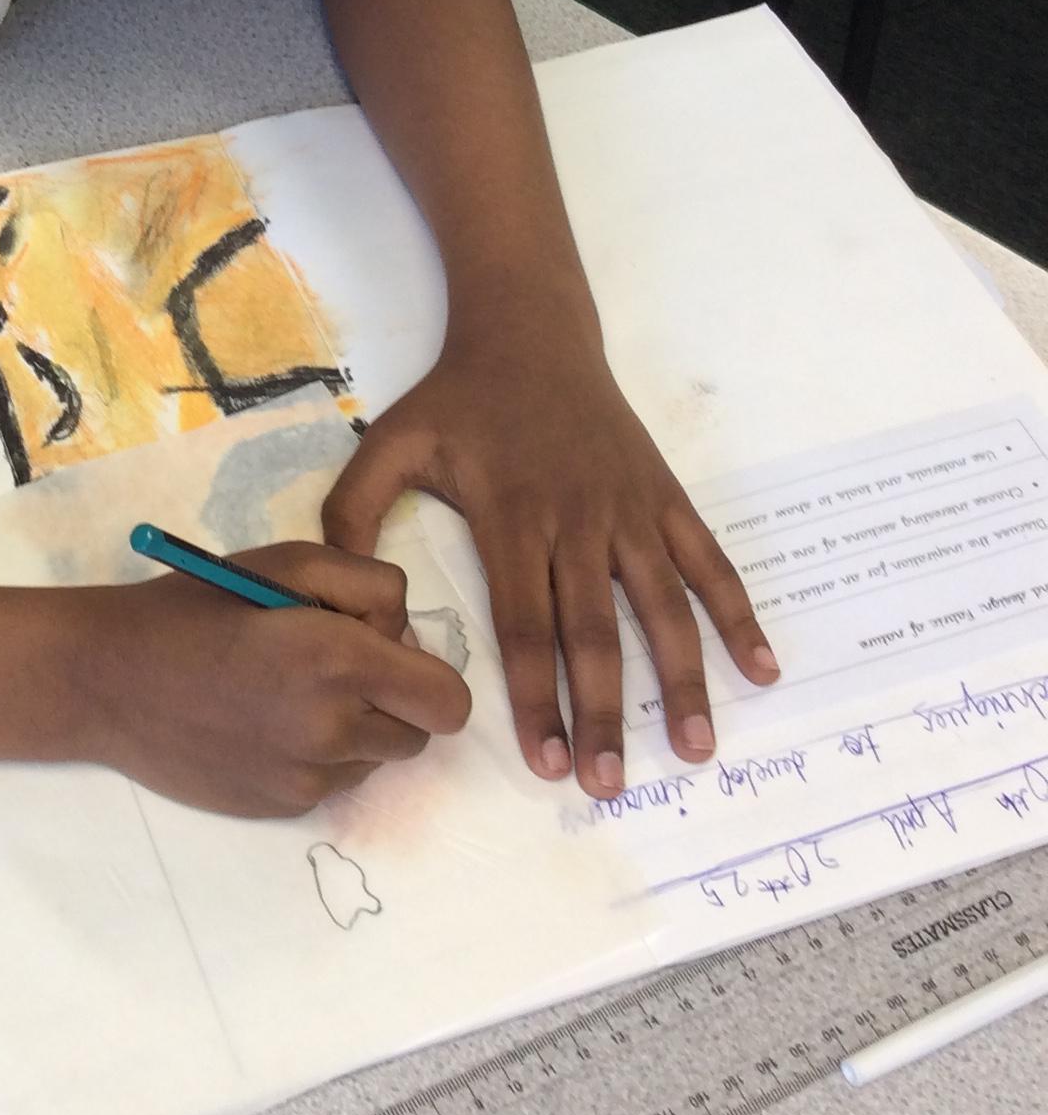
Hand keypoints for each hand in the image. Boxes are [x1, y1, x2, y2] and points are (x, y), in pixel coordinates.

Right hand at [74, 542, 471, 817]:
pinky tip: (261, 723)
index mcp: (341, 661)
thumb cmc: (195, 606)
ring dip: (356, 728)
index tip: (383, 650)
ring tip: (289, 693)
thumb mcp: (286, 561)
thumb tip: (404, 636)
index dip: (427, 672)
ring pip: (378, 760)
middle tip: (333, 666)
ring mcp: (308, 778)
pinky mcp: (282, 807)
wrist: (109, 679)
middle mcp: (334, 730)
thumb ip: (370, 587)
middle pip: (420, 733)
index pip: (449, 702)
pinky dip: (315, 754)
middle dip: (394, 699)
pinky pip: (332, 782)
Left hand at [321, 317, 778, 797]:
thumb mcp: (389, 445)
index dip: (538, 698)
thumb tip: (352, 595)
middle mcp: (579, 520)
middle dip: (604, 714)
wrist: (529, 331)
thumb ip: (355, 515)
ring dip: (682, 682)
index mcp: (513, 518)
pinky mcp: (665, 496)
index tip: (547, 761)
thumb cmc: (456, 399)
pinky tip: (762, 669)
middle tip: (609, 783)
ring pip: (663, 608)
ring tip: (694, 750)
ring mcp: (629, 510)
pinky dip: (739, 616)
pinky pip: (710, 562)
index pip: (527, 627)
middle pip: (596, 634)